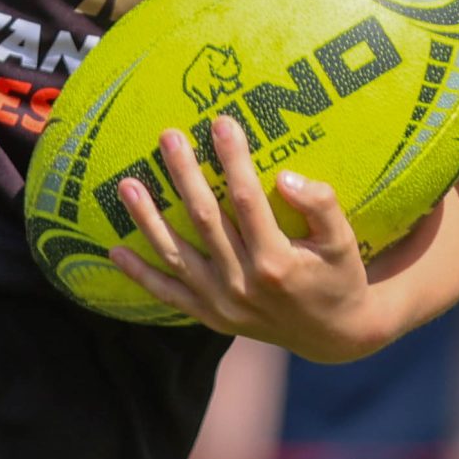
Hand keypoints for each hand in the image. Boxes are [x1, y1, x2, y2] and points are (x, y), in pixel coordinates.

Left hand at [108, 120, 398, 362]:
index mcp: (277, 261)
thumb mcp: (344, 241)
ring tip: (127, 185)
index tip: (220, 122)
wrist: (334, 335)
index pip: (246, 199)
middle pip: (204, 220)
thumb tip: (283, 176)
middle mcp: (243, 283)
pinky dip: (140, 275)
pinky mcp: (210, 317)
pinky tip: (114, 251)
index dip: (232, 160)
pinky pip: (168, 295)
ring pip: (176, 256)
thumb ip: (321, 205)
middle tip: (168, 137)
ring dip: (148, 220)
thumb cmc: (340, 276)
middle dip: (184, 176)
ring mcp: (222, 303)